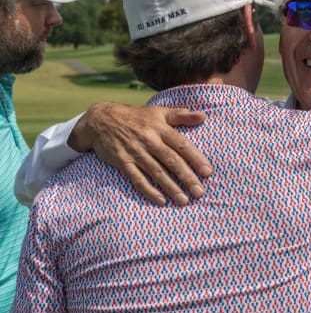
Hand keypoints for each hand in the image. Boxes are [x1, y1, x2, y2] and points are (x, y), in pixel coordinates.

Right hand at [68, 102, 212, 205]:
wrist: (101, 119)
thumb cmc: (136, 116)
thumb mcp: (158, 111)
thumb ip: (181, 115)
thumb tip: (204, 116)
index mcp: (160, 128)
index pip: (181, 144)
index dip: (195, 158)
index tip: (207, 172)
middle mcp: (149, 140)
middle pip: (171, 160)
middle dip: (187, 177)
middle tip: (200, 192)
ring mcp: (135, 152)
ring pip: (156, 172)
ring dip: (170, 187)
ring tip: (184, 200)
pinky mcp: (122, 162)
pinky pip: (137, 178)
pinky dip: (148, 190)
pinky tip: (160, 200)